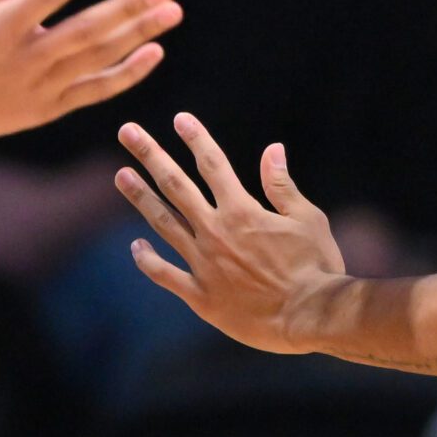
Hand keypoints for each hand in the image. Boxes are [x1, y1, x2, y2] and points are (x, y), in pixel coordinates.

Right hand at [0, 0, 178, 147]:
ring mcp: (40, 87)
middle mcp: (25, 58)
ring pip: (98, 58)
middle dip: (128, 8)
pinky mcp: (48, 109)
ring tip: (171, 13)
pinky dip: (127, 74)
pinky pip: (96, 91)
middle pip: (87, 31)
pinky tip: (153, 53)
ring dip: (138, 35)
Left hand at [114, 115, 346, 354]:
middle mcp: (216, 232)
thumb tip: (272, 148)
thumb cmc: (316, 266)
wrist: (311, 317)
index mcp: (242, 211)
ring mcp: (204, 264)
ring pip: (163, 223)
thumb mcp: (307, 219)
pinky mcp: (201, 295)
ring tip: (120, 175)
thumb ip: (282, 185)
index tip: (180, 118)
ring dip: (140, 197)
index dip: (195, 138)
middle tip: (126, 131)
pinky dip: (147, 260)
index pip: (212, 164)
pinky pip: (165, 274)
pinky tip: (135, 246)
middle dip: (149, 155)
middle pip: (175, 185)